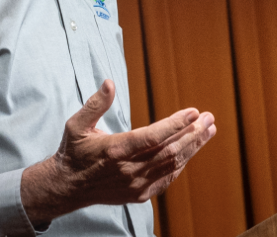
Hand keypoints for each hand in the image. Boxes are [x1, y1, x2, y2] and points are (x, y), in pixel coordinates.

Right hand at [20, 80, 215, 223]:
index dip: (175, 125)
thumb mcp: (76, 124)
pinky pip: (167, 178)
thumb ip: (95, 104)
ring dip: (193, 147)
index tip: (194, 112)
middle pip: (169, 152)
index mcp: (115, 151)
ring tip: (209, 130)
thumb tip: (110, 83)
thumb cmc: (74, 151)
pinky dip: (182, 162)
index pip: (152, 137)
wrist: (67, 187)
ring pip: (172, 165)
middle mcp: (128, 171)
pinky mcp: (139, 194)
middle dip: (193, 133)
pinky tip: (192, 148)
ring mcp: (135, 185)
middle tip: (209, 118)